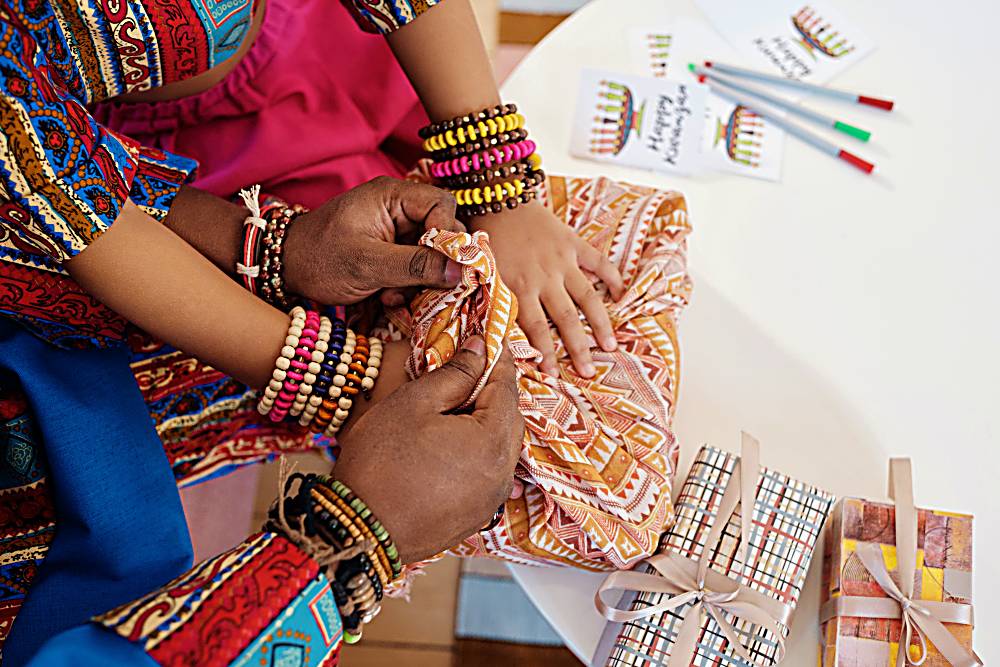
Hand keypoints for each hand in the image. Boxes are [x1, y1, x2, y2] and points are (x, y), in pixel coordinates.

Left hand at [283, 176, 464, 304]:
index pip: (442, 205)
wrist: (287, 270)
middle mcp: (399, 209)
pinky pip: (417, 267)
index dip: (447, 234)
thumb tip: (461, 271)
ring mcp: (396, 231)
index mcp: (392, 196)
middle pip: (442, 231)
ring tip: (393, 295)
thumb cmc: (319, 259)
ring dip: (420, 280)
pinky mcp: (392, 251)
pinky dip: (408, 286)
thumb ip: (415, 266)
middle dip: (435, 263)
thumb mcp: (368, 264)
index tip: (439, 263)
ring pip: (433, 254)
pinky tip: (387, 296)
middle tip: (421, 287)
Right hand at [333, 337, 522, 562]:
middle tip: (468, 371)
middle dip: (493, 392)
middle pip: (510, 419)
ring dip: (485, 423)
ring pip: (501, 448)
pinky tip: (449, 445)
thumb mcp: (414, 403)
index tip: (491, 339)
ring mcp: (491, 500)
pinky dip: (477, 453)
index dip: (499, 360)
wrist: (358, 530)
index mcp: (493, 442)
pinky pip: (488, 474)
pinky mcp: (476, 517)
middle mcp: (503, 473)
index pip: (507, 388)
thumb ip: (455, 372)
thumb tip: (482, 348)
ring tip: (453, 408)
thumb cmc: (380, 463)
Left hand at [473, 200, 623, 377]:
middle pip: (566, 319)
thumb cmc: (484, 237)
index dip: (545, 353)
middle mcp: (543, 277)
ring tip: (611, 345)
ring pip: (587, 297)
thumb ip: (493, 301)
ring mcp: (562, 260)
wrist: (496, 196)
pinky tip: (622, 294)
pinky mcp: (573, 242)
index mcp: (517, 286)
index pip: (535, 329)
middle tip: (590, 372)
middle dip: (579, 348)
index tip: (554, 374)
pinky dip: (612, 277)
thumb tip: (495, 335)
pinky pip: (598, 262)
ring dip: (600, 323)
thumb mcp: (482, 272)